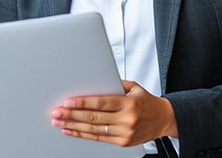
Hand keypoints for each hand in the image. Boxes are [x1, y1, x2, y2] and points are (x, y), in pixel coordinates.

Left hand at [50, 80, 177, 146]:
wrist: (164, 119)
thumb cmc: (147, 101)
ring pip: (94, 130)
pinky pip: (98, 139)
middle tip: (57, 112)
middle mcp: (126, 119)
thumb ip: (114, 84)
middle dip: (72, 114)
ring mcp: (124, 133)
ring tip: (59, 121)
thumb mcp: (133, 87)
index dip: (83, 102)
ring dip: (73, 125)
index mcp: (128, 103)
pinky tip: (71, 130)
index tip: (68, 101)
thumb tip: (92, 80)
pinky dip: (82, 134)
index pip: (101, 103)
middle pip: (94, 117)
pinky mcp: (122, 142)